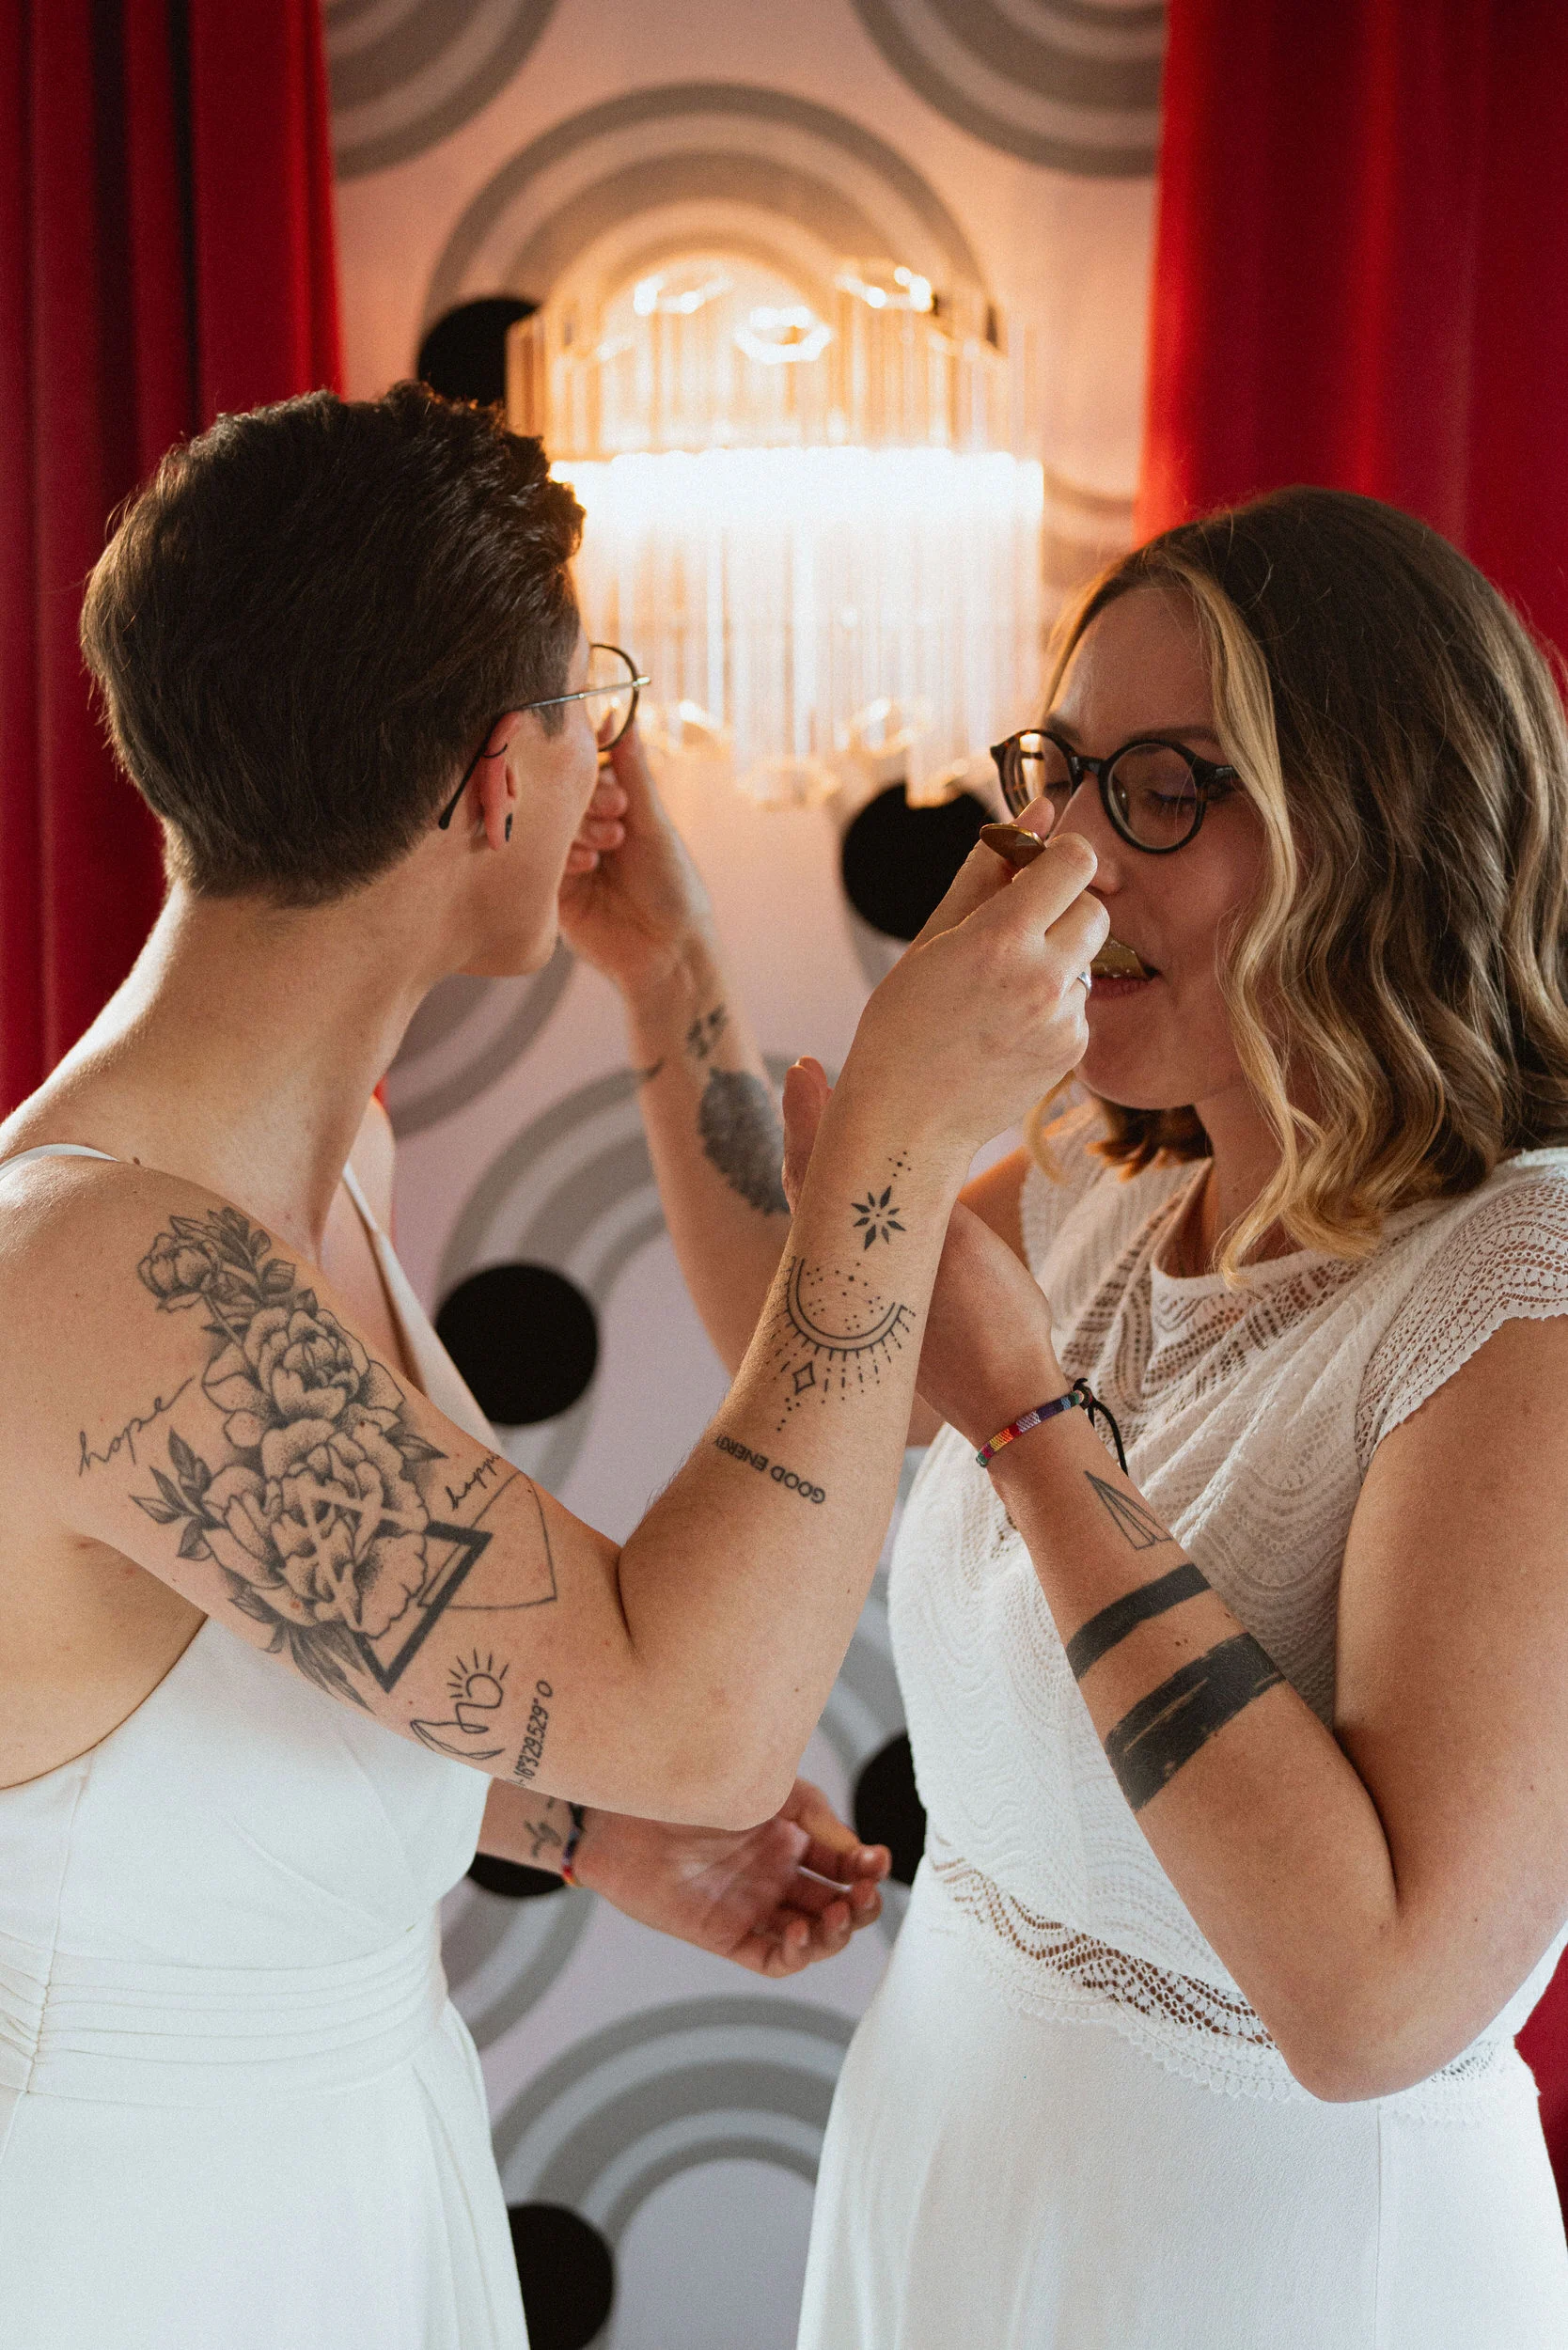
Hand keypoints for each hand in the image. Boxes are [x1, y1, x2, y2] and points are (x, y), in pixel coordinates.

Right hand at [556, 721, 719, 1001]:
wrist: (667, 954)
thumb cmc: (674, 888)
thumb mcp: (655, 823)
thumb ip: (632, 771)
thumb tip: (619, 711)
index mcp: (614, 810)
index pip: (587, 770)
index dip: (591, 764)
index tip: (599, 762)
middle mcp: (585, 831)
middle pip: (564, 795)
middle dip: (589, 801)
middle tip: (617, 816)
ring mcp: (564, 860)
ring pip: (550, 825)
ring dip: (578, 830)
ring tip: (609, 849)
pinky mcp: (549, 892)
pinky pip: (537, 861)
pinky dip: (560, 858)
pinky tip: (586, 868)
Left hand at [573, 1778, 890, 1976]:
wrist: (630, 1803)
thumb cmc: (692, 1787)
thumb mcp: (768, 1788)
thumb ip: (815, 1816)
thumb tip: (858, 1849)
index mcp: (791, 1840)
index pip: (845, 1865)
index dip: (867, 1869)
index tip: (876, 1861)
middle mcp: (776, 1877)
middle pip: (836, 1907)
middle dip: (860, 1906)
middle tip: (863, 1895)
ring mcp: (752, 1907)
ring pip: (811, 1938)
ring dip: (835, 1934)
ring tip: (837, 1914)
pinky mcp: (724, 1934)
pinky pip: (769, 1958)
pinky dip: (795, 1954)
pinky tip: (801, 1931)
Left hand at [783, 1057, 1062, 1445]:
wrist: (1008, 1401)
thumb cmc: (995, 1323)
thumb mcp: (962, 1245)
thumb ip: (922, 1195)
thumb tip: (895, 1154)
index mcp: (857, 1250)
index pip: (813, 1166)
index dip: (807, 1114)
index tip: (802, 1069)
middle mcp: (845, 1270)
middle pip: (810, 1183)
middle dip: (810, 1127)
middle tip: (806, 1077)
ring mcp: (861, 1289)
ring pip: (828, 1208)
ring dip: (829, 1158)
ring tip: (831, 1114)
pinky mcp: (883, 1303)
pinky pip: (850, 1233)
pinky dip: (851, 1192)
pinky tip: (867, 1184)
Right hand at [836, 802, 1106, 1160]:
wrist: (906, 1121)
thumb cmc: (903, 1024)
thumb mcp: (933, 936)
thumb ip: (989, 869)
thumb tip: (1037, 807)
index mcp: (1001, 938)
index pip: (1076, 862)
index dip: (1060, 857)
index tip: (1038, 869)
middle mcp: (1042, 977)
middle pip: (1095, 909)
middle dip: (1065, 909)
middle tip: (1018, 930)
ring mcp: (1063, 1019)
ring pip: (1088, 958)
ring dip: (1057, 959)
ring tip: (1000, 992)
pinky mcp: (1075, 1052)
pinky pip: (1080, 1003)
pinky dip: (1053, 1003)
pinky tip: (1007, 1026)